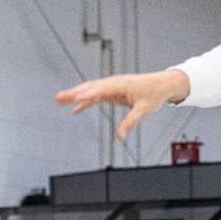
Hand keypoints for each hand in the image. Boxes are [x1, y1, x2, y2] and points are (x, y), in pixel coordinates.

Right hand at [56, 69, 190, 138]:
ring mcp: (111, 87)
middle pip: (90, 87)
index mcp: (121, 84)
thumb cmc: (154, 94)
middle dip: (74, 93)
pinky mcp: (112, 92)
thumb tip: (121, 136)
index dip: (88, 94)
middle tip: (59, 98)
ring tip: (59, 101)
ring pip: (89, 90)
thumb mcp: (144, 109)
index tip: (76, 99)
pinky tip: (75, 110)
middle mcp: (113, 83)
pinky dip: (85, 103)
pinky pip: (95, 97)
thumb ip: (131, 122)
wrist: (161, 85)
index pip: (101, 89)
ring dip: (75, 96)